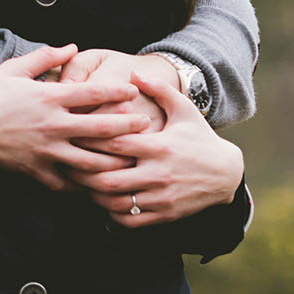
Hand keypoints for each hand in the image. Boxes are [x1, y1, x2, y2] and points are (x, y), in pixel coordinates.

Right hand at [0, 45, 153, 190]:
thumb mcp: (12, 69)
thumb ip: (45, 57)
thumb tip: (71, 46)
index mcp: (48, 98)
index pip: (92, 93)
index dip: (116, 91)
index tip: (133, 91)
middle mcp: (52, 126)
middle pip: (100, 128)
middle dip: (127, 127)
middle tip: (146, 125)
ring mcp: (46, 151)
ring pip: (90, 162)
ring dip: (113, 161)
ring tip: (130, 159)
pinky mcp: (36, 171)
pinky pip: (67, 183)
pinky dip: (82, 184)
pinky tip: (94, 183)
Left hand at [66, 70, 243, 226]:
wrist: (227, 173)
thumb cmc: (199, 137)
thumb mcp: (184, 109)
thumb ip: (159, 89)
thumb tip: (133, 72)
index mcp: (159, 146)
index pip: (115, 143)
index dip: (90, 139)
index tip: (73, 133)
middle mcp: (159, 174)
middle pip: (109, 178)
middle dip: (83, 173)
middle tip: (67, 163)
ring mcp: (161, 197)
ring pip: (116, 203)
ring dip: (94, 195)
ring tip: (80, 183)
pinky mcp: (165, 215)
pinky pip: (131, 221)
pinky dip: (111, 213)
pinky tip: (102, 200)